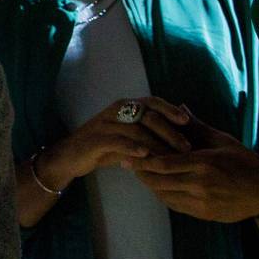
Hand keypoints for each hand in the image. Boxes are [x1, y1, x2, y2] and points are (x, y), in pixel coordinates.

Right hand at [40, 97, 190, 188]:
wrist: (71, 155)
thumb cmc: (104, 147)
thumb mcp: (127, 138)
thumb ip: (147, 133)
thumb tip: (180, 135)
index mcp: (124, 107)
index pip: (151, 102)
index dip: (170, 109)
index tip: (187, 121)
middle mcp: (115, 111)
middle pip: (147, 115)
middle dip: (169, 131)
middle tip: (186, 147)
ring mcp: (105, 124)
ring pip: (136, 129)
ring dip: (157, 143)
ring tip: (172, 157)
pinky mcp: (96, 140)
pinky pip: (117, 141)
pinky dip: (132, 147)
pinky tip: (145, 155)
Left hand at [124, 110, 258, 222]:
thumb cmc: (244, 162)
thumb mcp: (222, 141)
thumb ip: (197, 126)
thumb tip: (179, 106)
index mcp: (203, 164)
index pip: (163, 162)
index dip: (142, 159)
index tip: (128, 152)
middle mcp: (200, 185)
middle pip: (158, 180)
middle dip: (140, 172)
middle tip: (126, 162)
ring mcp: (201, 202)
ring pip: (163, 194)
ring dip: (149, 184)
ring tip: (138, 172)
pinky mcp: (203, 214)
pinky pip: (174, 204)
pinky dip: (162, 194)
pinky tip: (156, 185)